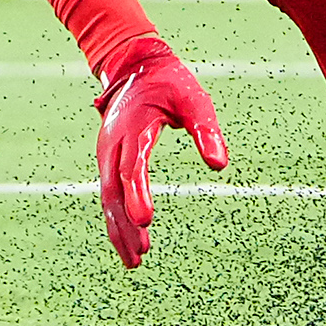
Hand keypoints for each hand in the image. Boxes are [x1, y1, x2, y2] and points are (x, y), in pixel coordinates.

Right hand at [93, 37, 227, 268]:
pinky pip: (110, 193)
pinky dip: (116, 218)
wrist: (136, 65)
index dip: (138, 194)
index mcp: (134, 127)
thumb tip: (219, 164)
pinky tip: (128, 242)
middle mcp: (113, 143)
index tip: (145, 221)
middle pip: (114, 190)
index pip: (132, 166)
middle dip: (126, 223)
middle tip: (141, 253)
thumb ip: (206, 130)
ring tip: (136, 260)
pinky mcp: (109, 160)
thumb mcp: (194, 99)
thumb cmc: (170, 83)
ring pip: (108, 197)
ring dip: (119, 228)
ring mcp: (107, 152)